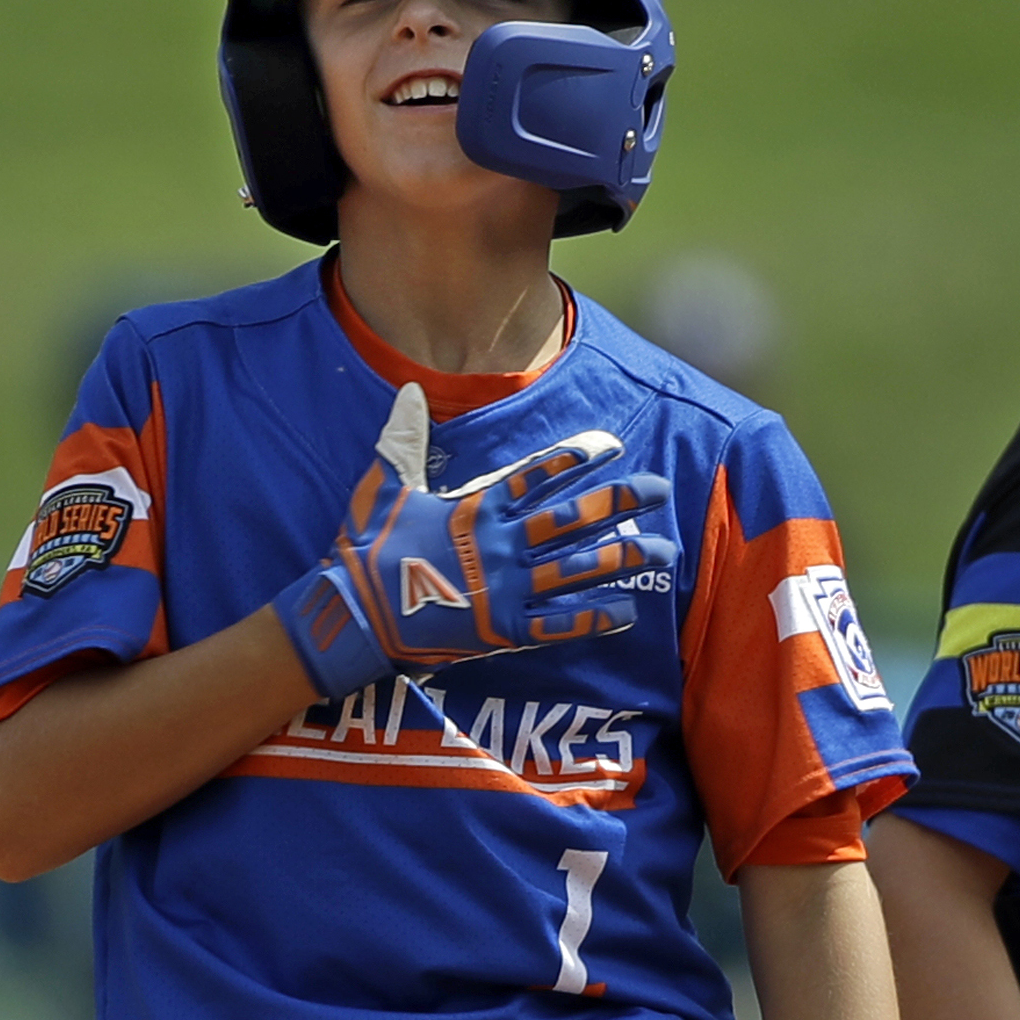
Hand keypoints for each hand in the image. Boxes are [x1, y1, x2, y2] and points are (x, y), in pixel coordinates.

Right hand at [274, 382, 674, 700]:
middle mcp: (500, 545)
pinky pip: (559, 625)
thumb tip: (408, 388)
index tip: (610, 446)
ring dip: (623, 558)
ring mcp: (506, 589)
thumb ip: (405, 439)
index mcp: (476, 509)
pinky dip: (594, 619)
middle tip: (659, 489)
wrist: (355, 615)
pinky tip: (628, 612)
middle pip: (572, 518)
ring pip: (578, 570)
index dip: (575, 459)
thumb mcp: (385, 485)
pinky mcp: (503, 631)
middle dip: (619, 502)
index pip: (536, 476)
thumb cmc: (367, 548)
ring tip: (664, 552)